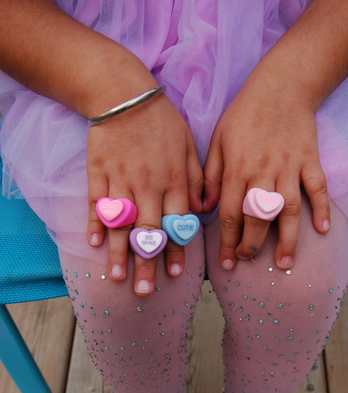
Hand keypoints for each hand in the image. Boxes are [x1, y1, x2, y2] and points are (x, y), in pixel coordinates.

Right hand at [86, 80, 202, 295]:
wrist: (124, 93)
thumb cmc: (162, 121)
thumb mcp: (190, 145)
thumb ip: (198, 179)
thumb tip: (202, 211)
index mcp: (174, 181)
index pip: (177, 224)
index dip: (176, 250)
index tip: (177, 275)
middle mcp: (149, 186)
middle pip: (149, 232)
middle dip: (148, 264)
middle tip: (145, 291)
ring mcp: (121, 181)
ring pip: (122, 224)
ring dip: (120, 253)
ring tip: (118, 278)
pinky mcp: (98, 174)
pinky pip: (96, 204)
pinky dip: (95, 224)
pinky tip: (94, 246)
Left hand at [203, 64, 329, 270]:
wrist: (281, 85)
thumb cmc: (244, 114)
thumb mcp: (217, 139)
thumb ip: (210, 175)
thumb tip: (203, 208)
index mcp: (237, 168)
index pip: (230, 213)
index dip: (227, 241)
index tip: (226, 261)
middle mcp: (263, 172)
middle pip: (257, 217)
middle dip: (252, 245)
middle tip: (248, 262)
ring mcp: (289, 167)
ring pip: (288, 210)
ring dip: (287, 239)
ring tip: (284, 263)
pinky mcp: (310, 160)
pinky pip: (317, 188)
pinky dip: (322, 208)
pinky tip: (322, 230)